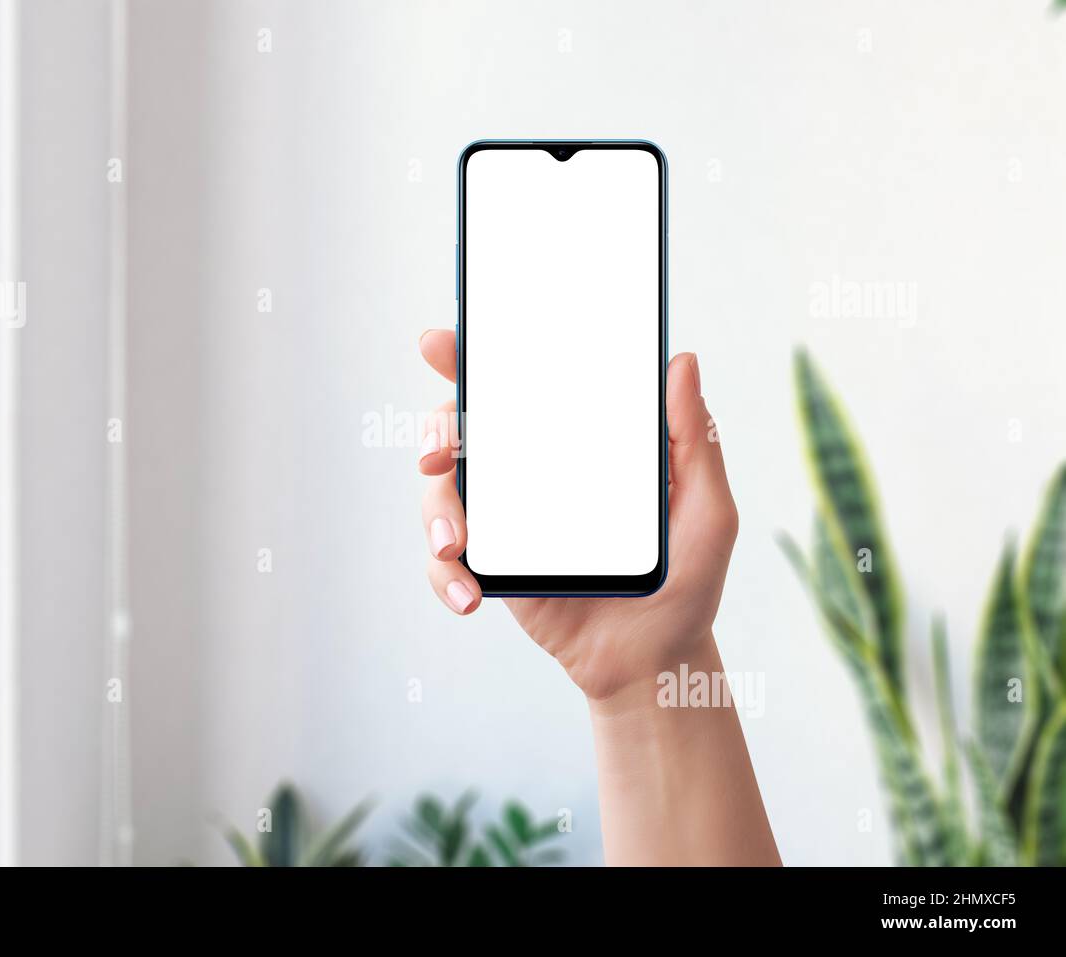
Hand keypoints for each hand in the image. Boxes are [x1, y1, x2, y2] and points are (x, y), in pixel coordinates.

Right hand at [418, 330, 738, 701]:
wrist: (655, 661)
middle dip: (436, 431)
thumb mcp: (705, 510)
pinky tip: (470, 596)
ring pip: (441, 493)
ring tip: (455, 546)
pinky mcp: (491, 568)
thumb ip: (696, 440)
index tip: (441, 344)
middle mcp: (531, 473)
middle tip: (438, 454)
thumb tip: (684, 362)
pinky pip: (443, 562)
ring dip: (436, 513)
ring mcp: (505, 520)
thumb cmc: (684, 580)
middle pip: (462, 429)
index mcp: (576, 443)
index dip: (475, 357)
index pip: (520, 386)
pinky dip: (443, 574)